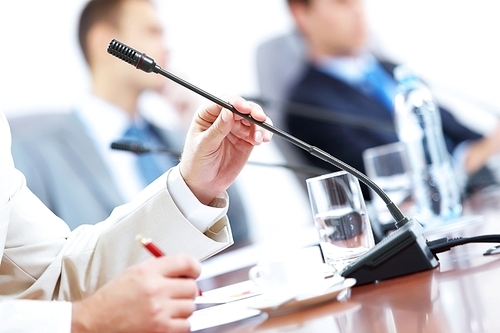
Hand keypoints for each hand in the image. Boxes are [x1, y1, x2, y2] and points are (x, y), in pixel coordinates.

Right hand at [71, 255, 200, 332]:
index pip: (187, 263)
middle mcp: (156, 290)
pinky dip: (179, 325)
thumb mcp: (133, 273)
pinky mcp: (161, 330)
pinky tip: (166, 321)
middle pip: (192, 287)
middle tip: (176, 294)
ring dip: (182, 308)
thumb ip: (159, 268)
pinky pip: (186, 325)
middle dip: (186, 290)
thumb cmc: (111, 300)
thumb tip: (183, 269)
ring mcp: (159, 312)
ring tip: (166, 309)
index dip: (194, 268)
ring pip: (190, 307)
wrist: (92, 324)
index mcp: (148, 272)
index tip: (194, 272)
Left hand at [179, 96, 272, 204]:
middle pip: (242, 107)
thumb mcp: (204, 145)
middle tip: (260, 119)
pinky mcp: (246, 140)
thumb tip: (228, 111)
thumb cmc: (197, 162)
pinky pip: (257, 132)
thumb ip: (217, 129)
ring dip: (260, 124)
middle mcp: (223, 118)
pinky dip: (263, 133)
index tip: (244, 109)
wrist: (204, 183)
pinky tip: (262, 139)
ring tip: (261, 137)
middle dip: (253, 111)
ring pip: (252, 118)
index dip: (235, 102)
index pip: (223, 102)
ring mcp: (236, 128)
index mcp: (207, 115)